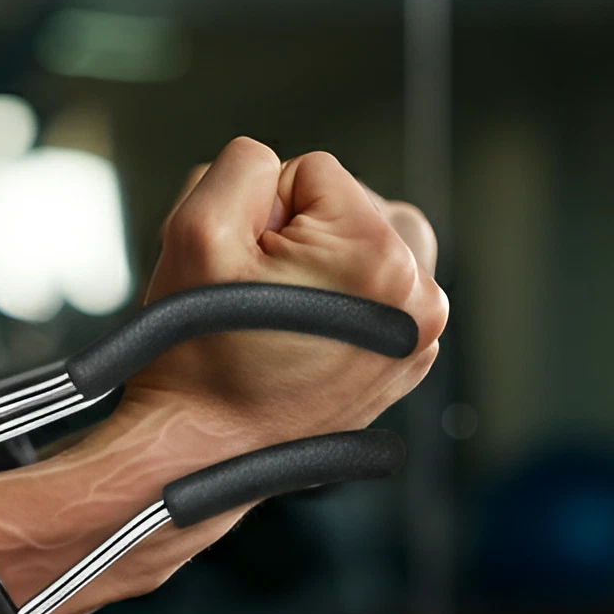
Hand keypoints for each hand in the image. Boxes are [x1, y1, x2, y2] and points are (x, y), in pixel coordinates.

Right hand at [118, 136, 445, 450]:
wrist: (199, 450)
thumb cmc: (193, 355)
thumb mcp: (194, 229)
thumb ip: (243, 163)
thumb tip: (279, 171)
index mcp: (378, 258)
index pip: (311, 171)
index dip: (260, 212)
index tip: (244, 271)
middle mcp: (417, 296)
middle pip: (351, 202)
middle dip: (298, 232)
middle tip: (257, 295)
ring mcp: (420, 334)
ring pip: (366, 242)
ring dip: (323, 260)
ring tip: (280, 312)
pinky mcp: (409, 358)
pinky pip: (374, 290)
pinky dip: (338, 299)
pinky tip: (300, 333)